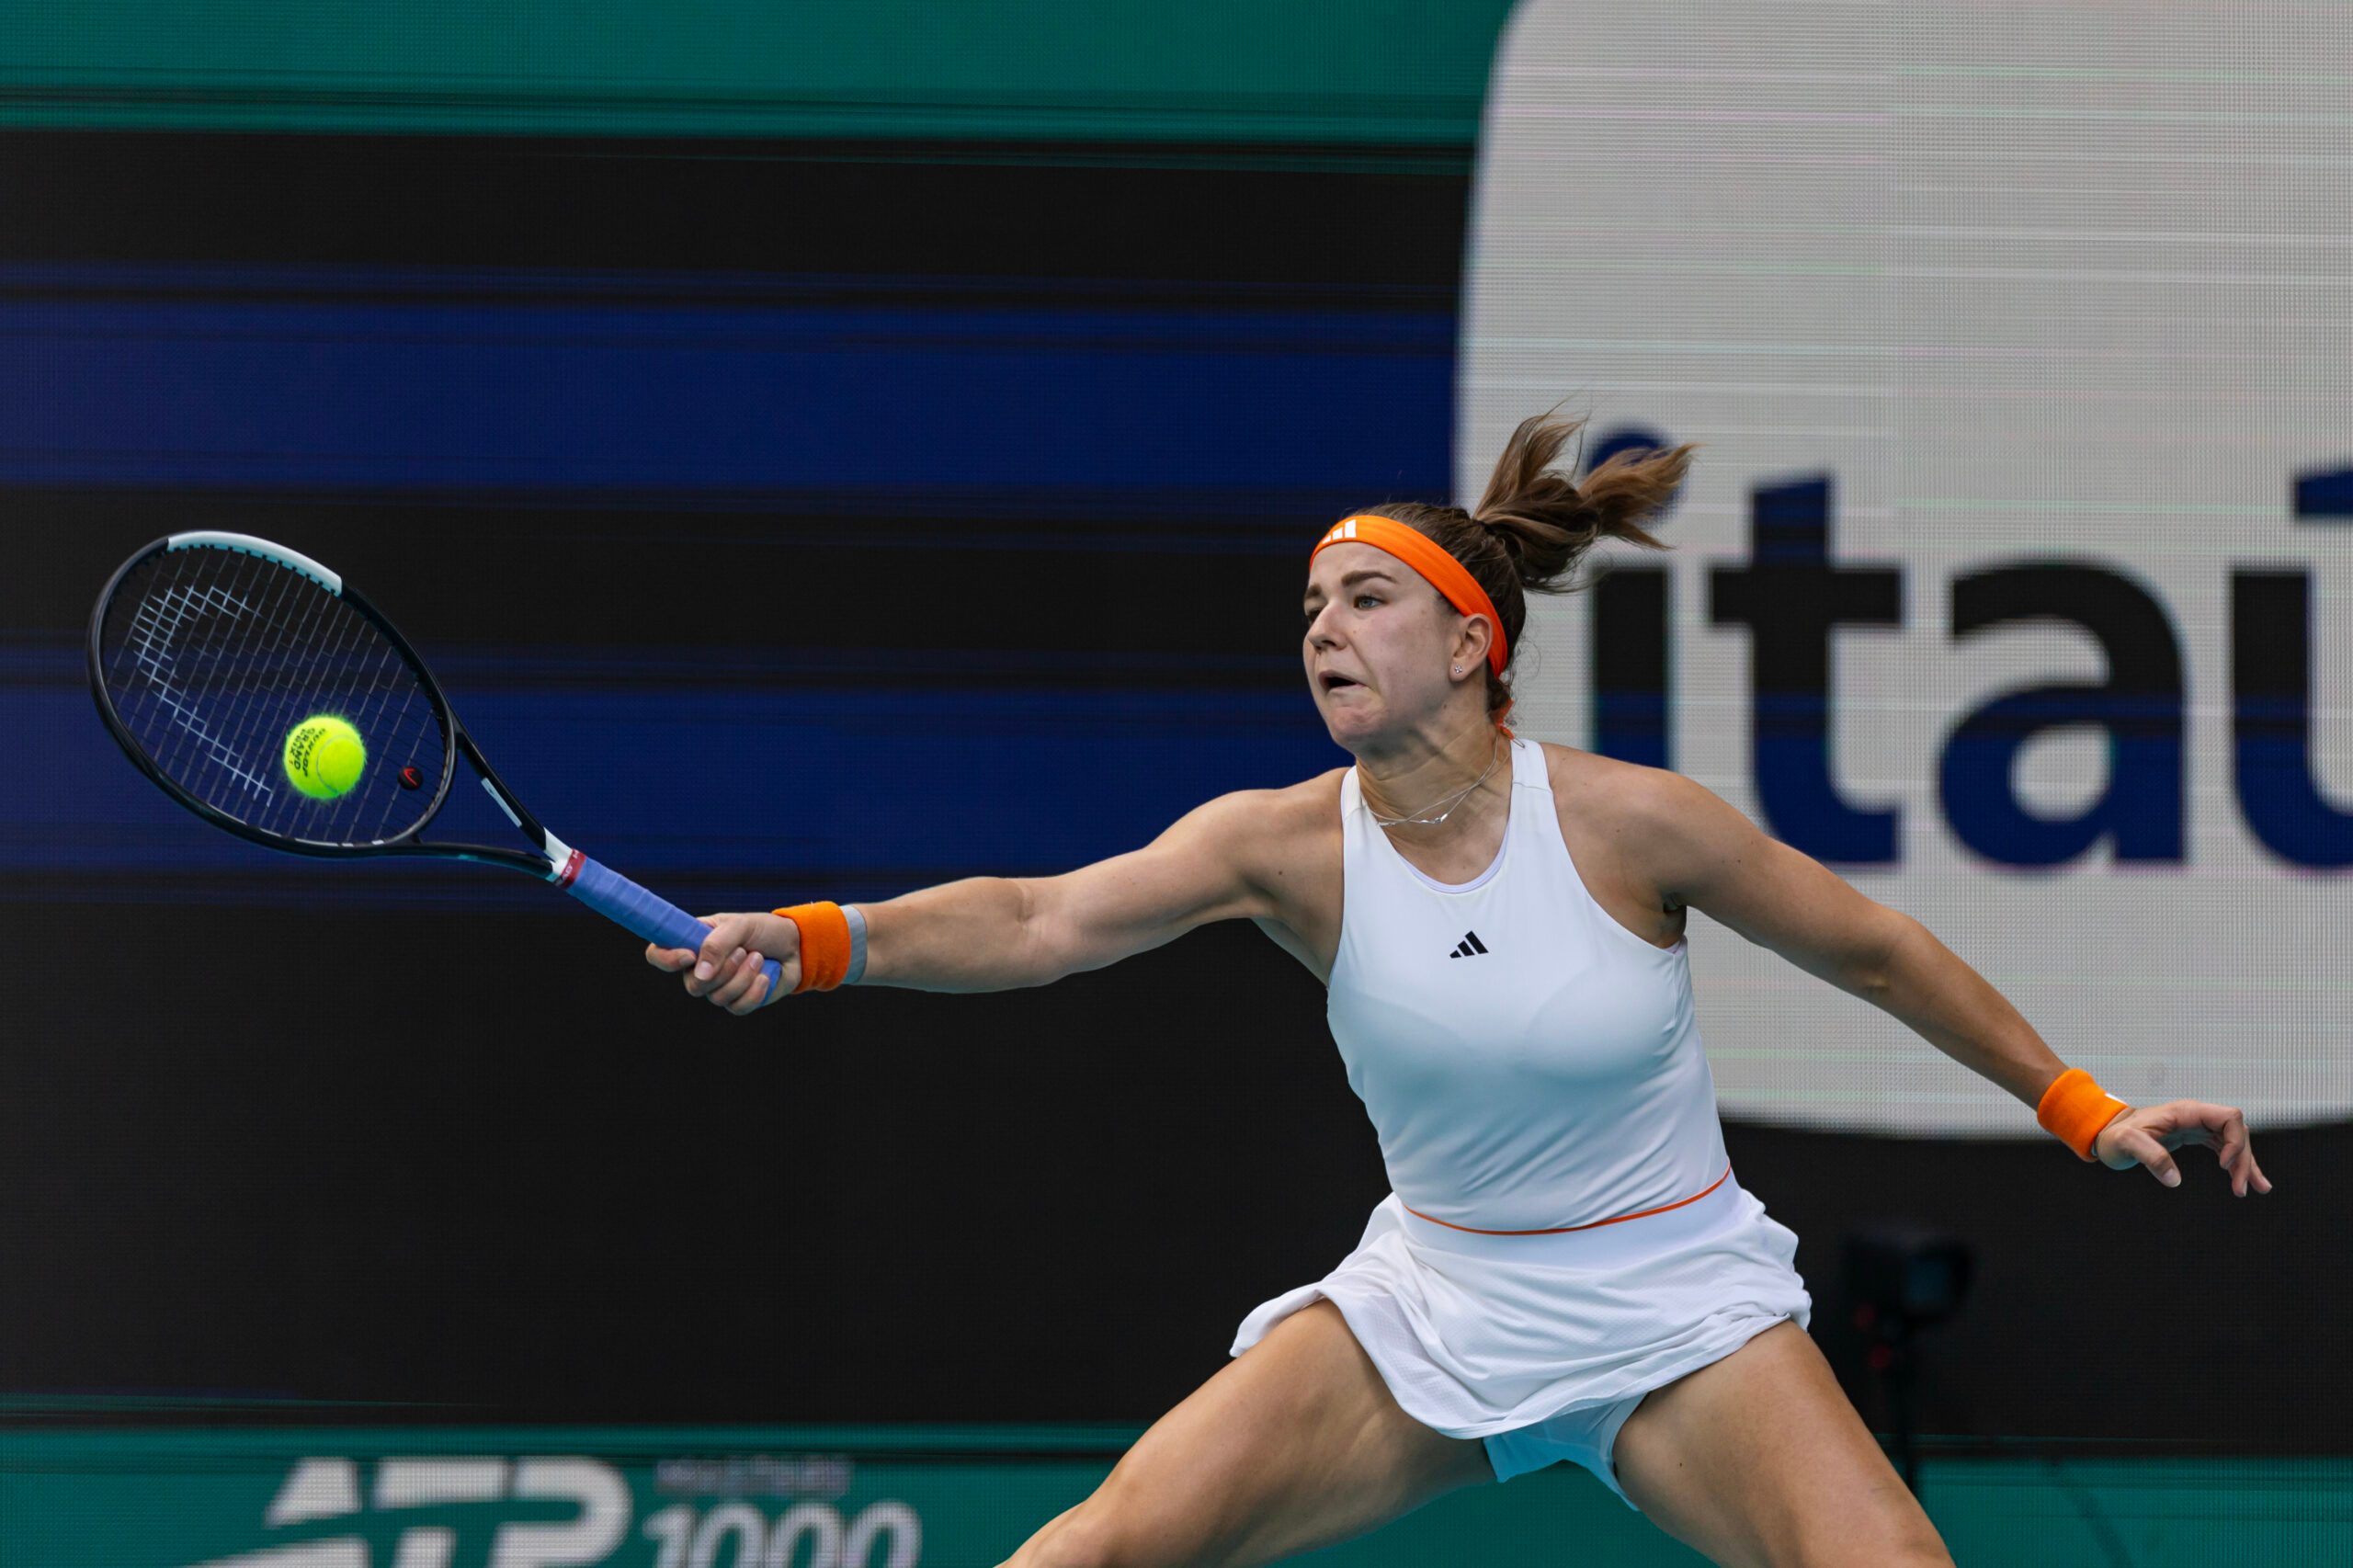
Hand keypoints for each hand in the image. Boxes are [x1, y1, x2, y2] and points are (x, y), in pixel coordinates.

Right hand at [644, 911, 801, 1014]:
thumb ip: (717, 944)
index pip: (658, 955)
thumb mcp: (740, 926)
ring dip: (744, 976)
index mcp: (693, 942)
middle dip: (723, 970)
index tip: (689, 955)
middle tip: (744, 951)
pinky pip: (737, 1007)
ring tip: (758, 957)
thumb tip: (700, 973)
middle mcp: (700, 968)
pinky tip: (765, 976)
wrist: (795, 946)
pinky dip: (755, 991)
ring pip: (717, 997)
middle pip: (692, 985)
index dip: (666, 959)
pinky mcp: (738, 1002)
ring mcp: (718, 987)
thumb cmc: (763, 930)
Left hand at [2092, 1099, 2273, 1195]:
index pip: (2230, 1117)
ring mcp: (2197, 1127)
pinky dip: (2236, 1165)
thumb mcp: (2127, 1145)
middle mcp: (2196, 1117)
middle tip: (2241, 1189)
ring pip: (2235, 1142)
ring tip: (2257, 1189)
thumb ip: (2151, 1157)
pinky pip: (2224, 1149)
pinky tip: (2244, 1181)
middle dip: (2244, 1160)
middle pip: (2237, 1132)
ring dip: (2246, 1165)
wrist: (2106, 1135)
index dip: (2236, 1141)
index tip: (2224, 1166)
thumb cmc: (2115, 1136)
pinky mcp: (2195, 1138)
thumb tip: (2175, 1180)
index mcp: (2186, 1112)